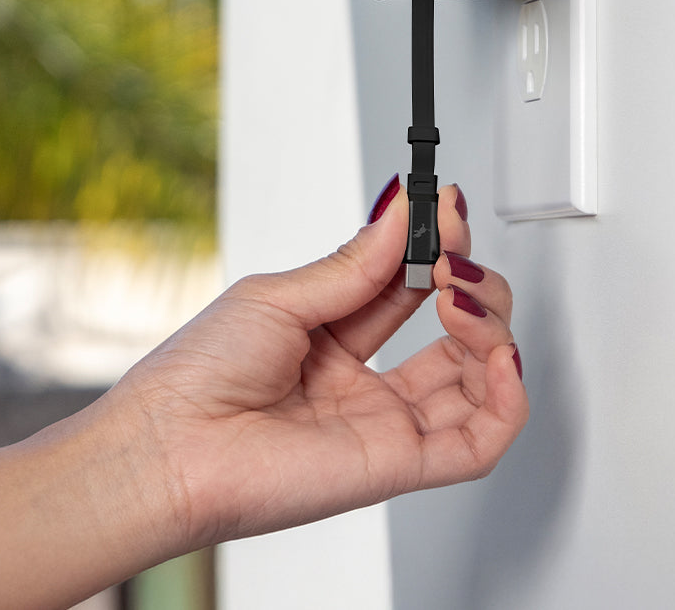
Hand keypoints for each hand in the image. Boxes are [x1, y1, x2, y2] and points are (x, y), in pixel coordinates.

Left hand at [108, 179, 528, 550]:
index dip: (435, 248)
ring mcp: (384, 424)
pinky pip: (479, 441)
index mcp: (332, 339)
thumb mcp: (280, 297)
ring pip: (478, 381)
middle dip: (469, 281)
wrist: (166, 448)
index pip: (409, 288)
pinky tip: (498, 353)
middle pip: (454, 331)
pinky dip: (508, 398)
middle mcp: (363, 383)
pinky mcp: (398, 465)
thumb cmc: (196, 377)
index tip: (443, 208)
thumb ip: (354, 263)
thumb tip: (400, 212)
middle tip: (451, 254)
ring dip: (490, 327)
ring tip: (458, 294)